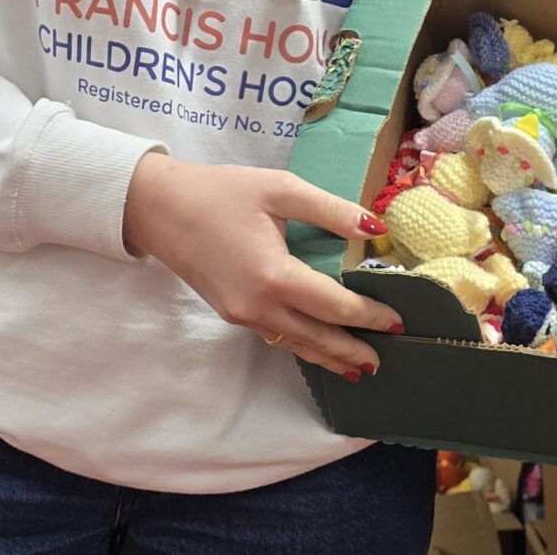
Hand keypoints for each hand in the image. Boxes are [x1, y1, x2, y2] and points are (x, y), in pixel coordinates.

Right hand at [123, 153, 403, 380]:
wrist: (158, 207)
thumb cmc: (220, 192)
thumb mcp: (279, 189)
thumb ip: (329, 210)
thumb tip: (376, 227)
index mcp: (274, 275)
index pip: (334, 306)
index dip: (369, 315)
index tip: (398, 320)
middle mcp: (258, 305)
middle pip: (317, 337)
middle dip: (352, 350)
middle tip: (385, 359)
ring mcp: (242, 315)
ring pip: (295, 343)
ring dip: (328, 355)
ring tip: (358, 367)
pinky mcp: (231, 312)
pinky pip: (276, 335)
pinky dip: (302, 345)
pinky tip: (316, 345)